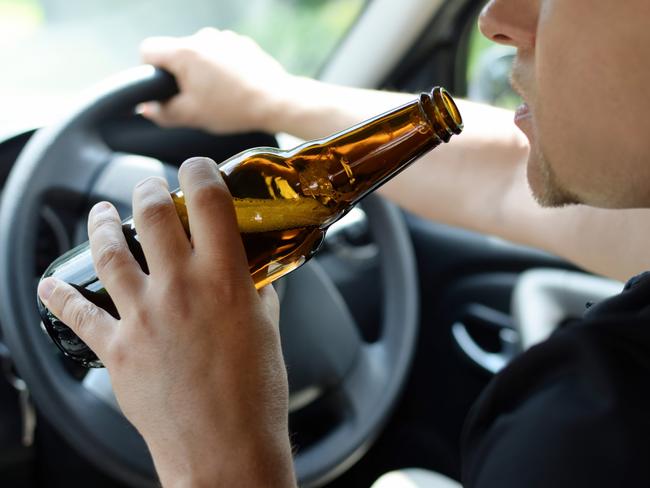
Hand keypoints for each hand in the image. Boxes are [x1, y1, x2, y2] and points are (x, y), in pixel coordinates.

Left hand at [37, 157, 294, 486]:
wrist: (225, 451)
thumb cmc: (255, 396)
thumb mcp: (268, 331)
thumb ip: (258, 292)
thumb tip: (253, 271)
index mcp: (225, 280)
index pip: (208, 200)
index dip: (200, 170)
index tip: (197, 166)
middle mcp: (180, 288)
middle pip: (151, 213)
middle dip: (147, 189)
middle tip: (148, 187)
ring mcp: (142, 316)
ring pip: (109, 251)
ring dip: (102, 223)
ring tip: (102, 213)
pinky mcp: (115, 349)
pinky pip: (76, 313)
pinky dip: (59, 294)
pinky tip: (50, 283)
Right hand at [139, 28, 294, 134]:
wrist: (276, 101)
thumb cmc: (233, 108)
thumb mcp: (192, 116)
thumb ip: (162, 113)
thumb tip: (147, 109)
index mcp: (185, 52)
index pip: (148, 50)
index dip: (149, 70)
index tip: (163, 87)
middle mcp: (203, 37)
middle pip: (176, 53)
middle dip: (180, 75)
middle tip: (195, 99)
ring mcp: (224, 38)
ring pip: (200, 54)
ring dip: (202, 72)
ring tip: (219, 95)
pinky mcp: (241, 43)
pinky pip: (221, 54)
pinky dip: (222, 68)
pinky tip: (234, 87)